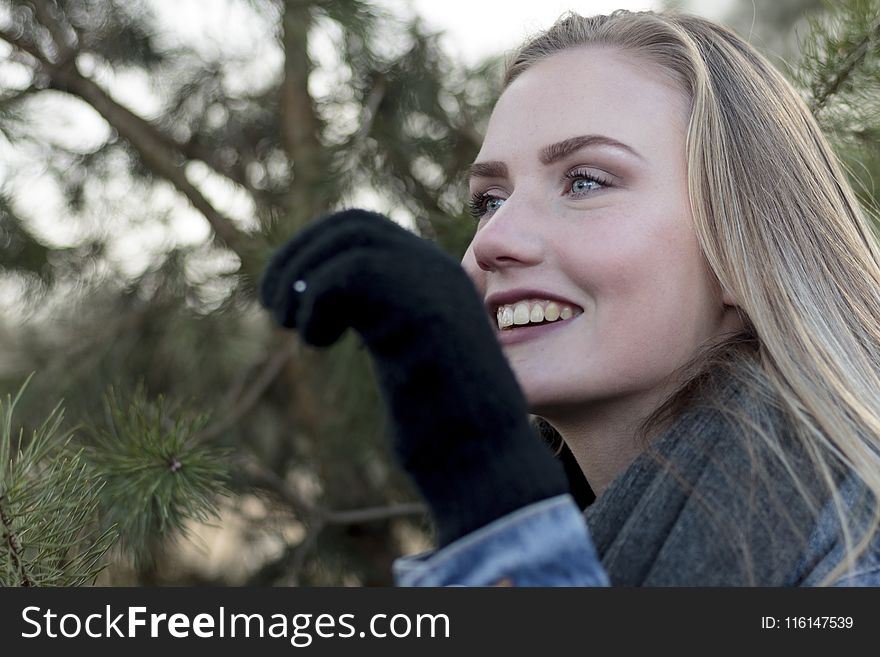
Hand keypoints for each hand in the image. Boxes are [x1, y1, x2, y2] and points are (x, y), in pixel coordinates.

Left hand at [260, 209, 569, 545]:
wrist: (486, 460)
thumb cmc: (443, 426)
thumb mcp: (402, 362)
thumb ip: (379, 324)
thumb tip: (324, 306)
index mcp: (434, 279)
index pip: (364, 230)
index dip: (312, 250)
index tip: (286, 297)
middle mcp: (438, 271)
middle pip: (354, 225)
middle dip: (299, 256)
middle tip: (274, 306)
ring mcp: (436, 286)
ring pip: (353, 240)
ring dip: (302, 275)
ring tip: (289, 323)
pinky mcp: (427, 312)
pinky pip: (355, 272)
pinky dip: (319, 302)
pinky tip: (318, 342)